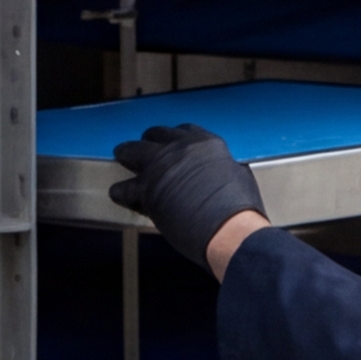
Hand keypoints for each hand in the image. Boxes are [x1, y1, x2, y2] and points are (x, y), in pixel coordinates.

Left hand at [109, 125, 268, 270]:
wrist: (229, 229)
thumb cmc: (239, 210)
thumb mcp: (238, 176)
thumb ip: (220, 169)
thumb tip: (217, 174)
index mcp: (205, 143)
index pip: (183, 130)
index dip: (174, 139)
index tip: (171, 145)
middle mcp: (180, 148)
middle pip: (154, 135)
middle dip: (148, 143)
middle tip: (145, 152)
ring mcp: (159, 167)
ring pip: (131, 151)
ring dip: (127, 156)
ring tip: (123, 159)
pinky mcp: (146, 190)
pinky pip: (123, 188)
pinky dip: (121, 193)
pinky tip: (121, 195)